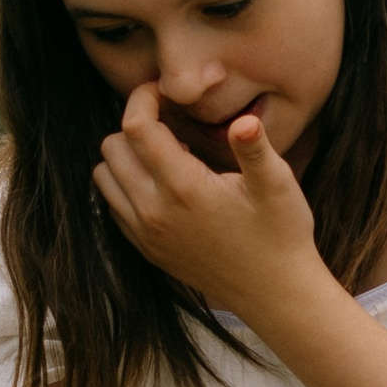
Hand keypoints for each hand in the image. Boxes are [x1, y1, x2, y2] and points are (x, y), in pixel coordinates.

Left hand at [92, 83, 324, 325]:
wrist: (275, 294)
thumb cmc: (281, 235)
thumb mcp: (279, 186)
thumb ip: (256, 149)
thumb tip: (245, 120)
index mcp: (184, 187)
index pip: (137, 126)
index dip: (143, 98)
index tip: (163, 92)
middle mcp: (154, 211)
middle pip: (113, 146)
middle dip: (137, 126)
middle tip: (174, 127)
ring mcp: (146, 234)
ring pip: (104, 176)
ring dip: (128, 157)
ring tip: (168, 156)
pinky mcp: (146, 250)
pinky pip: (114, 205)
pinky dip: (127, 186)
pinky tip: (165, 185)